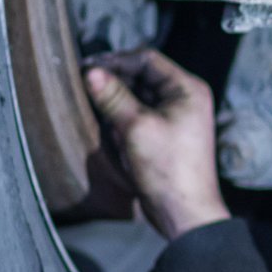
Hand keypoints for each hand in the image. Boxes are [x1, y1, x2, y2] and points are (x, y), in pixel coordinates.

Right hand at [85, 49, 230, 238]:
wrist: (184, 212)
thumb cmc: (170, 170)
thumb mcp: (136, 128)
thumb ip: (113, 97)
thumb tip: (91, 72)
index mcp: (187, 89)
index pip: (147, 59)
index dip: (116, 60)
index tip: (89, 68)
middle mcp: (183, 99)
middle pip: (141, 76)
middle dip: (114, 81)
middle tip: (85, 84)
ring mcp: (174, 117)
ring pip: (137, 96)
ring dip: (116, 101)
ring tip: (95, 105)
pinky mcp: (163, 135)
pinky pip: (138, 116)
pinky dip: (121, 118)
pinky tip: (109, 126)